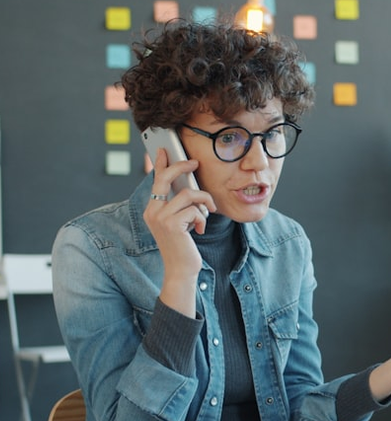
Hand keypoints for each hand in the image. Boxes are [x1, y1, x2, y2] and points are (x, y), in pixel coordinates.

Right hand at [143, 150, 215, 315]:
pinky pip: (194, 209)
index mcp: (152, 209)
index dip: (161, 164)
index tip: (165, 150)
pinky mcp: (171, 224)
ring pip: (188, 194)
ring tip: (207, 212)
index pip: (155, 180)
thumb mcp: (180, 222)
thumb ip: (180, 205)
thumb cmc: (183, 245)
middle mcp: (152, 211)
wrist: (181, 270)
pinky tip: (199, 230)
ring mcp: (160, 217)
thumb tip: (190, 186)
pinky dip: (202, 218)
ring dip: (203, 201)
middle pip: (165, 178)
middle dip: (181, 167)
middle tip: (195, 163)